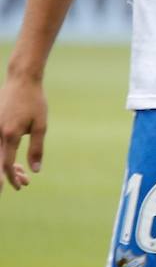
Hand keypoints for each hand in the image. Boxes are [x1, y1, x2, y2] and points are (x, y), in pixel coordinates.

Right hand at [0, 74, 47, 192]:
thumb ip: (37, 148)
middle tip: (22, 185)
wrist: (21, 80)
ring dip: (6, 166)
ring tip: (21, 173)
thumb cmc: (34, 102)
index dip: (12, 178)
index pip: (6, 165)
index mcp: (9, 135)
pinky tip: (11, 158)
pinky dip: (3, 153)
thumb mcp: (41, 125)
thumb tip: (35, 170)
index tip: (21, 186)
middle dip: (8, 176)